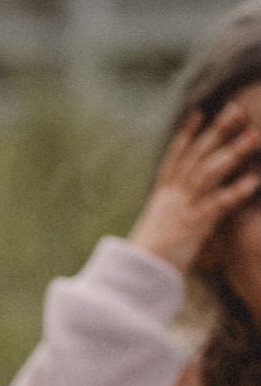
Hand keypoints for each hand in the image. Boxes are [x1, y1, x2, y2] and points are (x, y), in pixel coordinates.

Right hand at [129, 101, 260, 272]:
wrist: (136, 275)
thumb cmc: (147, 258)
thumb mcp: (156, 228)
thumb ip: (169, 214)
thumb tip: (174, 212)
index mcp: (162, 196)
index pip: (175, 157)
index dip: (186, 134)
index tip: (198, 113)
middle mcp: (172, 196)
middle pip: (197, 157)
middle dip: (217, 132)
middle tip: (237, 110)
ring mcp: (183, 208)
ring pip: (209, 172)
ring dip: (233, 154)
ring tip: (254, 137)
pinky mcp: (194, 226)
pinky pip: (219, 205)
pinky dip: (236, 192)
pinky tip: (254, 181)